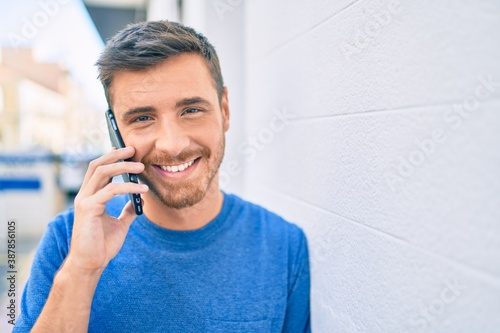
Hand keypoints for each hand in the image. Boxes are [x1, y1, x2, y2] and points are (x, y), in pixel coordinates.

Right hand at [66, 146, 147, 274]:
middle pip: (97, 165)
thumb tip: (139, 200)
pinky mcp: (88, 208)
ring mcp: (84, 201)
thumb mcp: (120, 224)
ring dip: (123, 166)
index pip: (99, 170)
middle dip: (115, 155)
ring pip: (102, 172)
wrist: (91, 264)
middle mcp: (85, 195)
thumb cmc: (102, 245)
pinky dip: (128, 187)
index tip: (126, 150)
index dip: (111, 157)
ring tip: (141, 166)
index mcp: (91, 196)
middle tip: (133, 149)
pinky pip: (110, 190)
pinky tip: (142, 190)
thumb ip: (127, 210)